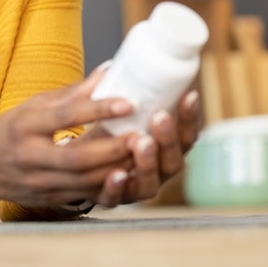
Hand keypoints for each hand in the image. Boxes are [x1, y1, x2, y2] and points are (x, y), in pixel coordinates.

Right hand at [0, 69, 135, 210]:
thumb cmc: (11, 130)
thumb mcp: (35, 105)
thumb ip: (73, 93)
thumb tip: (109, 71)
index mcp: (25, 125)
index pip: (64, 116)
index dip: (98, 109)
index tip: (128, 102)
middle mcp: (31, 156)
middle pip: (77, 158)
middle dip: (113, 148)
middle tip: (142, 135)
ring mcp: (40, 182)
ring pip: (84, 181)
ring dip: (117, 169)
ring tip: (143, 154)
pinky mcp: (50, 199)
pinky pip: (85, 196)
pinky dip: (109, 185)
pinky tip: (129, 173)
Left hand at [89, 88, 201, 207]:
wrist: (78, 167)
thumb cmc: (106, 135)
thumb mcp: (116, 115)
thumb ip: (117, 94)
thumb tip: (111, 66)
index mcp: (166, 150)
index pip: (186, 135)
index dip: (190, 117)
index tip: (189, 94)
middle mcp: (157, 172)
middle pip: (173, 161)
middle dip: (168, 139)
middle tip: (159, 118)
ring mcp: (136, 188)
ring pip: (150, 183)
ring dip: (148, 163)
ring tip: (140, 141)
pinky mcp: (112, 200)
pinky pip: (117, 199)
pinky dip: (117, 188)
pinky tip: (115, 174)